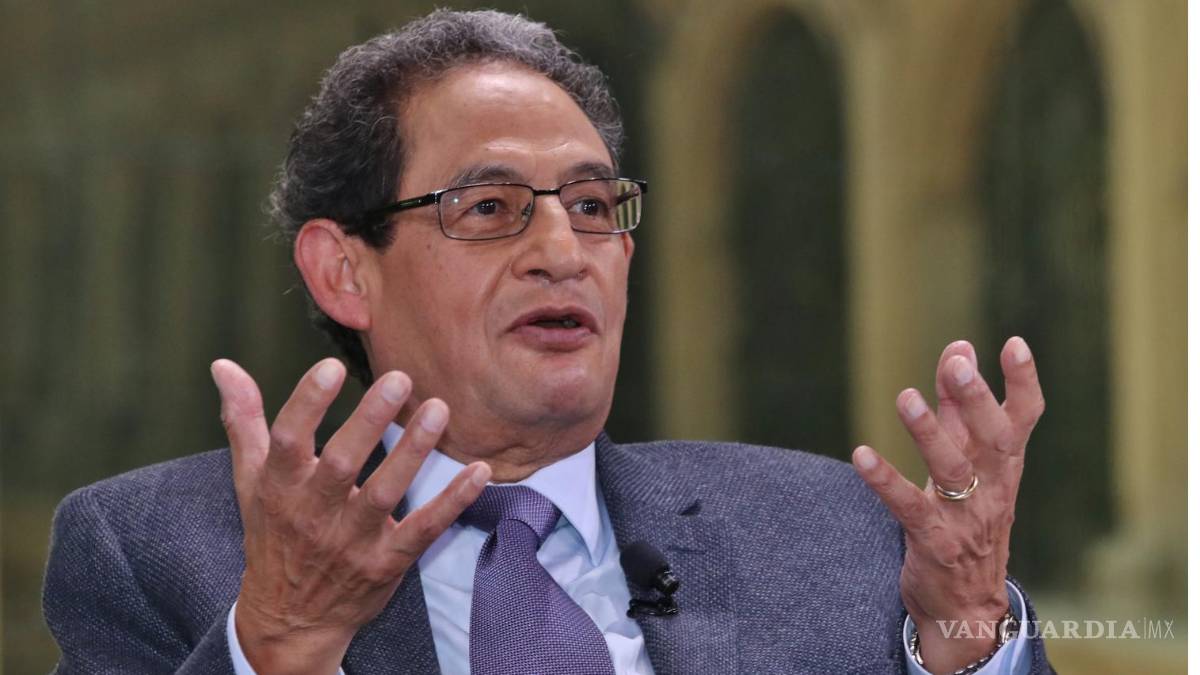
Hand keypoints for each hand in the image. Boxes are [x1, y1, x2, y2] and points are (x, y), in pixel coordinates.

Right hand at [211, 358, 489, 674]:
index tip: (330, 366)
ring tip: (437, 410)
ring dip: (413, 452)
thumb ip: (244, 421)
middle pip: (341, 463)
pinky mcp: (386, 562)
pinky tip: (478, 471)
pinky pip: (423, 529)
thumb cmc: (273, 535)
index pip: (289, 440)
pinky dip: (453, 502)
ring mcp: (352, 541)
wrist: (290, 618)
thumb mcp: (250, 481)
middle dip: (369, 420)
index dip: (307, 403)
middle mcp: (314, 514)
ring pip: (385, 493)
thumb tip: (223, 365)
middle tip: (399, 378)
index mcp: (280, 488)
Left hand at [851, 338, 1043, 673]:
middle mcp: (992, 489)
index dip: (1023, 383)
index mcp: (1004, 468)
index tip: (1014, 344)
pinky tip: (861, 455)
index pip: (1024, 421)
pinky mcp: (934, 542)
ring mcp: (965, 518)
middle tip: (959, 364)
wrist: (967, 607)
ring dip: (930, 433)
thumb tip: (959, 349)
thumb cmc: (967, 522)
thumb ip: (960, 408)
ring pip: (953, 470)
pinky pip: (909, 507)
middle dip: (977, 400)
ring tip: (905, 397)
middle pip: (993, 440)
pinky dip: (885, 481)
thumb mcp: (969, 464)